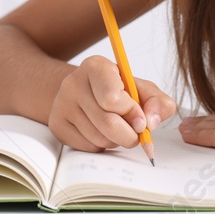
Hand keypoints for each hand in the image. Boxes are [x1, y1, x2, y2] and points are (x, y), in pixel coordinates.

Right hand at [48, 55, 177, 152]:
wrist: (85, 92)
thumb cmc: (118, 90)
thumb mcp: (142, 89)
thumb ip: (157, 102)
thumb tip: (151, 122)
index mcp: (96, 67)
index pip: (112, 98)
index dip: (132, 114)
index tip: (141, 121)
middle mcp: (73, 83)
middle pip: (107, 123)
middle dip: (129, 135)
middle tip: (136, 134)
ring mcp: (61, 104)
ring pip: (99, 138)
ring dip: (116, 141)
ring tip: (117, 128)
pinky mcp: (57, 124)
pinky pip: (88, 147)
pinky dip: (102, 146)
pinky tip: (102, 132)